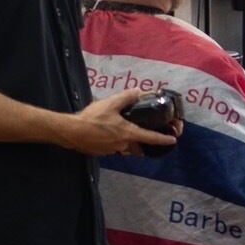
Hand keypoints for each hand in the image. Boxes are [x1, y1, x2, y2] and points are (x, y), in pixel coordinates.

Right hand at [62, 91, 177, 156]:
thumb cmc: (92, 119)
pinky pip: (115, 147)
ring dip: (128, 139)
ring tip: (122, 129)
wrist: (71, 132)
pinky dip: (115, 141)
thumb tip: (137, 91)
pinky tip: (108, 132)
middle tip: (145, 131)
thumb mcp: (110, 104)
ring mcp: (114, 150)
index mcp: (128, 133)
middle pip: (139, 144)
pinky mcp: (104, 152)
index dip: (163, 139)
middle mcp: (124, 145)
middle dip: (143, 139)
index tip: (173, 140)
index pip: (151, 138)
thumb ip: (125, 98)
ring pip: (126, 146)